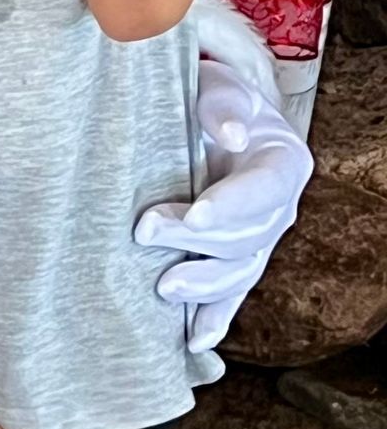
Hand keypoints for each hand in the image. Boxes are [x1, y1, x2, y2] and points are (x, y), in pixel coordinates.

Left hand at [135, 56, 311, 350]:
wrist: (204, 120)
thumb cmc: (207, 99)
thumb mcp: (215, 86)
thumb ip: (221, 103)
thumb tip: (231, 134)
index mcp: (282, 162)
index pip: (266, 189)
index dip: (233, 206)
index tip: (195, 216)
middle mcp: (278, 208)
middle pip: (248, 235)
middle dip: (198, 243)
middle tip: (146, 232)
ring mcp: (256, 239)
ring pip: (240, 272)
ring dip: (204, 287)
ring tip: (163, 288)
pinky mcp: (231, 260)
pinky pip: (228, 297)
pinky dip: (212, 319)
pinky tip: (193, 342)